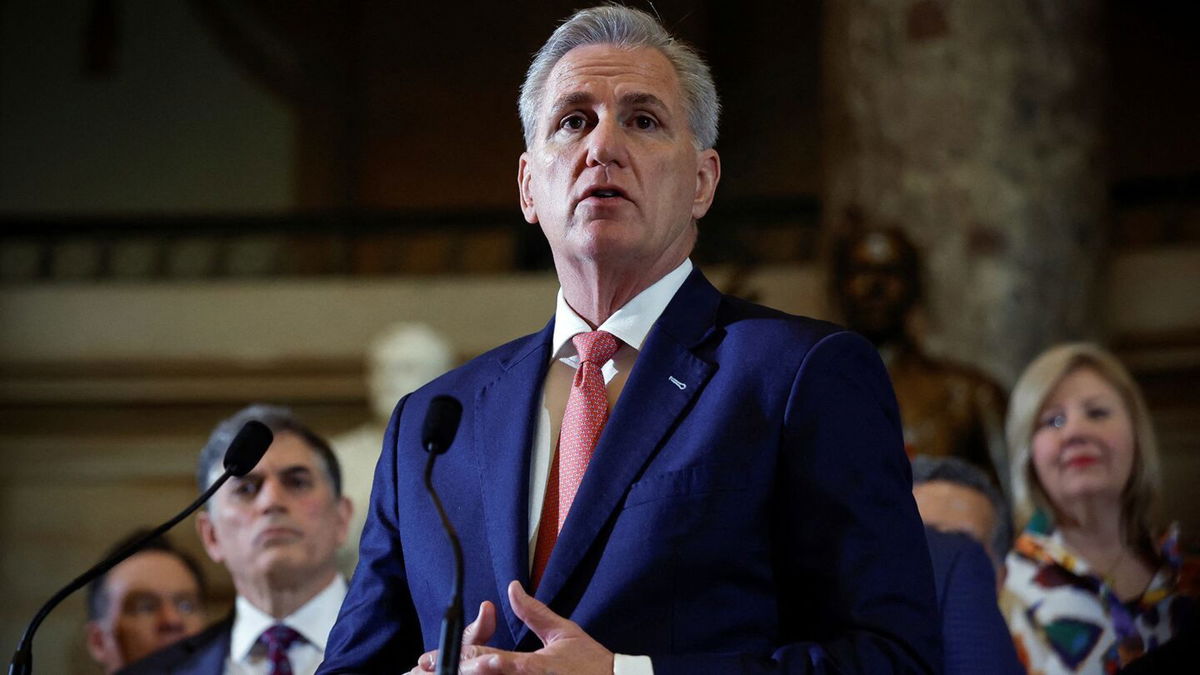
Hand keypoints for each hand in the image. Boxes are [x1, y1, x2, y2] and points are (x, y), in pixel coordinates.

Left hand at [422, 580, 614, 674]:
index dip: (458, 658)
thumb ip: (533, 611)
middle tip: (425, 667)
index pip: (488, 660)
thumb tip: (512, 588)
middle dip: (453, 670)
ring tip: (443, 670)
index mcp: (531, 666)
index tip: (433, 656)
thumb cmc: (590, 663)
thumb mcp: (562, 632)